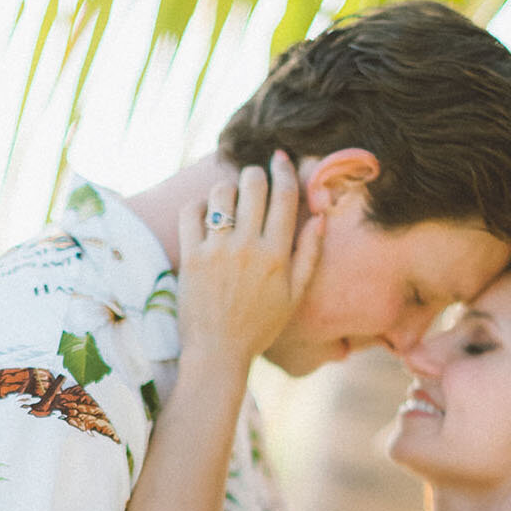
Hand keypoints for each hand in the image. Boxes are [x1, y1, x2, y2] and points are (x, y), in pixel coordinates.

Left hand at [177, 151, 322, 366]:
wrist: (217, 352)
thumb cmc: (259, 326)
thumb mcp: (294, 295)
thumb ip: (310, 254)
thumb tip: (320, 217)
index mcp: (277, 254)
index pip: (285, 196)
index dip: (283, 170)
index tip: (279, 158)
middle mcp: (247, 248)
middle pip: (252, 186)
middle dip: (254, 173)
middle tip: (252, 177)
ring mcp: (216, 252)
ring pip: (220, 194)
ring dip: (225, 189)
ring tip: (227, 199)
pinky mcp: (190, 258)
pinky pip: (190, 214)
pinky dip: (197, 206)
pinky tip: (203, 213)